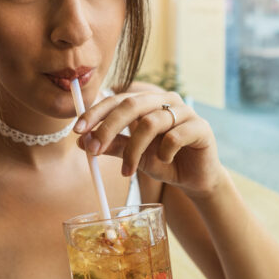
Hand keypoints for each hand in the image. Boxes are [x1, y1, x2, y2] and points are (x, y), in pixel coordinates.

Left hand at [74, 91, 225, 196]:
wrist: (195, 179)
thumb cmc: (164, 161)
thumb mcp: (133, 155)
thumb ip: (112, 145)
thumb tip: (82, 141)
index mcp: (148, 101)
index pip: (118, 99)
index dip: (96, 113)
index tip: (77, 130)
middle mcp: (166, 100)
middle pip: (132, 105)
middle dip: (108, 127)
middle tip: (94, 150)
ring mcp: (186, 111)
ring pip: (150, 123)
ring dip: (133, 150)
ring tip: (128, 170)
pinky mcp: (201, 127)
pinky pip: (174, 137)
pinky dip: (163, 153)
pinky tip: (165, 161)